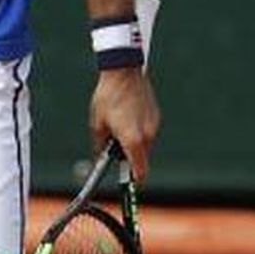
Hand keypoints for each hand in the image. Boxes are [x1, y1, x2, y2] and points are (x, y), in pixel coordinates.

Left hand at [89, 67, 159, 181]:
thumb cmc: (108, 97)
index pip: (140, 172)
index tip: (125, 181)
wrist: (123, 72)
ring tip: (118, 124)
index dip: (133, 180)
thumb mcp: (97, 123)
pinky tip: (126, 115)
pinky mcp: (156, 117)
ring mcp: (154, 126)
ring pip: (145, 145)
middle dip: (129, 157)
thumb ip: (100, 145)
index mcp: (133, 140)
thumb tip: (100, 159)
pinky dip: (138, 130)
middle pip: (142, 159)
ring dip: (133, 142)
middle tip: (113, 145)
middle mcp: (148, 136)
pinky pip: (148, 131)